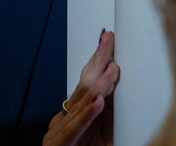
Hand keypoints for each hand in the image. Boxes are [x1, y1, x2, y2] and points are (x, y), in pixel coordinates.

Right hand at [42, 30, 118, 145]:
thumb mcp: (98, 137)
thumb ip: (103, 118)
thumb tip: (116, 91)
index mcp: (72, 117)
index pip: (87, 82)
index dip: (98, 60)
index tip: (108, 40)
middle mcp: (63, 120)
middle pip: (83, 86)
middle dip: (97, 61)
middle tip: (108, 41)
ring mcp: (59, 133)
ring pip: (79, 105)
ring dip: (98, 86)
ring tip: (111, 70)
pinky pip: (74, 131)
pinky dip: (87, 117)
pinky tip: (99, 105)